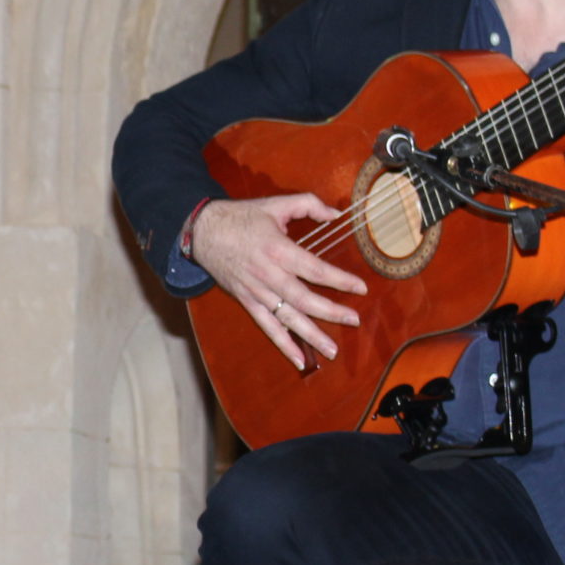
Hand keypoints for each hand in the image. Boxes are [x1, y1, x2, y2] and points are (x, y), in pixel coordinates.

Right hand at [188, 194, 368, 369]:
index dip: (340, 280)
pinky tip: (300, 360)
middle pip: (305, 299)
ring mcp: (257, 292)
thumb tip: (336, 214)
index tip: (361, 287)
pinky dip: (283, 345)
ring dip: (311, 335)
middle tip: (354, 320)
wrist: (203, 232)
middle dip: (331, 312)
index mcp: (278, 249)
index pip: (315, 270)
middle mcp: (269, 275)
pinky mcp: (247, 301)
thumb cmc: (241, 217)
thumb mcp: (275, 204)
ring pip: (288, 318)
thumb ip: (309, 204)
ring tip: (332, 350)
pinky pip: (267, 327)